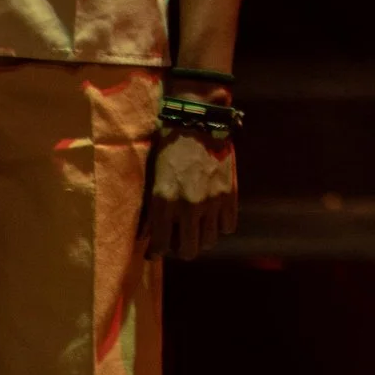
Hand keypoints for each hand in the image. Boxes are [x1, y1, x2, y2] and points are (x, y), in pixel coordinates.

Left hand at [143, 123, 237, 260]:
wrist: (197, 123)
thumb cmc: (168, 148)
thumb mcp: (152, 178)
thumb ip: (149, 209)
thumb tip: (145, 235)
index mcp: (163, 202)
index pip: (161, 246)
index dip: (157, 251)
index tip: (156, 249)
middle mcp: (188, 207)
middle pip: (189, 251)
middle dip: (182, 249)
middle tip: (179, 240)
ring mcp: (212, 202)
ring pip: (209, 241)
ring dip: (202, 238)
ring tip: (197, 228)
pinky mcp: (229, 194)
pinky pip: (228, 226)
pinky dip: (221, 225)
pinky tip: (213, 216)